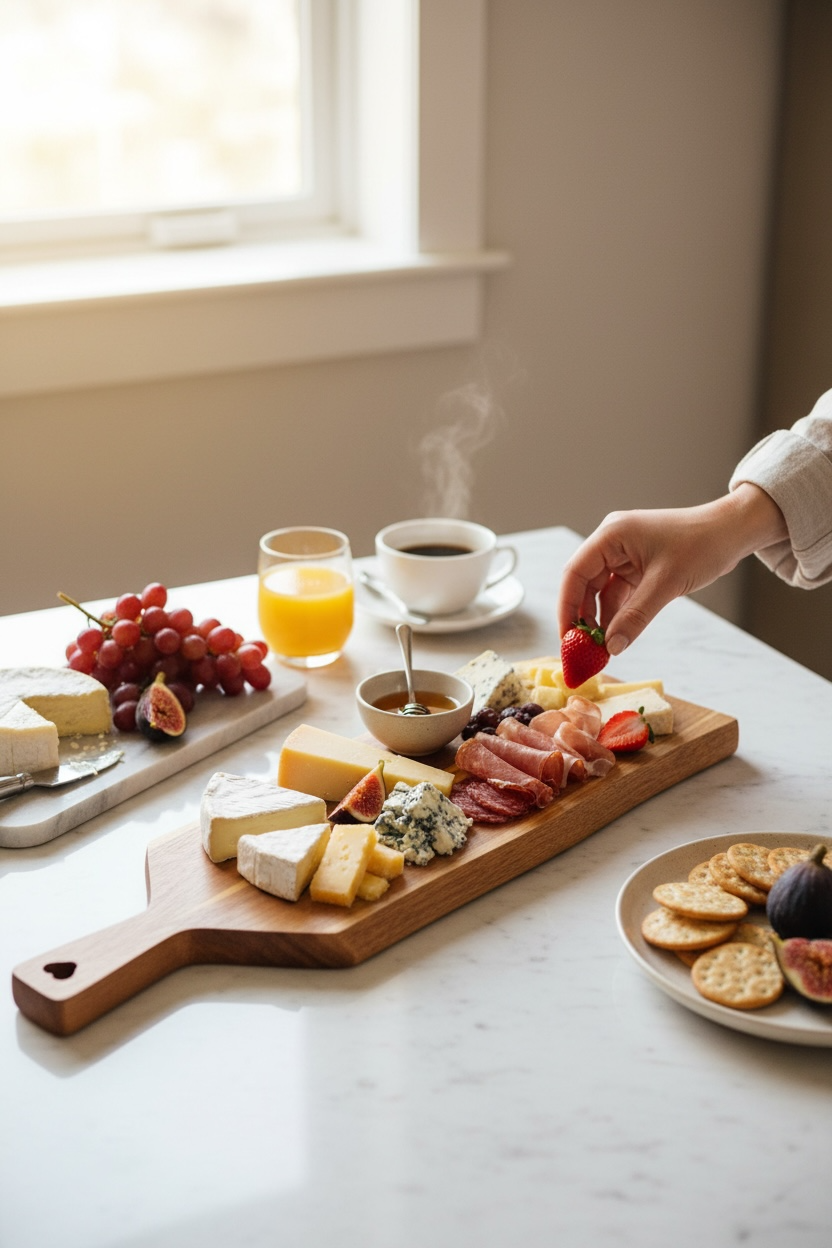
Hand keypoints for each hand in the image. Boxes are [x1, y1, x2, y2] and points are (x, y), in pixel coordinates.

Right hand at [557, 485, 786, 653]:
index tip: (566, 638)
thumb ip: (635, 617)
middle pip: (584, 584)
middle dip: (582, 617)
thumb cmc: (701, 545)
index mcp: (611, 535)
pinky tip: (616, 635)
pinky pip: (619, 594)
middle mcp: (612, 543)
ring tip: (600, 648)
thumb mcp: (665, 584)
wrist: (732, 532)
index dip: (566, 607)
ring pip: (600, 592)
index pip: (575, 573)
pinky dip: (617, 614)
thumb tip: (611, 647)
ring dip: (600, 619)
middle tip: (581, 649)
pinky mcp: (637, 566)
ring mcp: (624, 555)